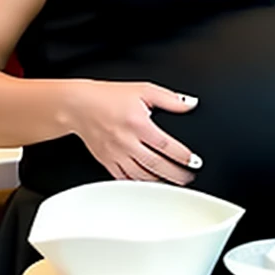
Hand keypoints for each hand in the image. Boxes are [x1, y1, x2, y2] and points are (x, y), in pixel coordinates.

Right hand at [67, 80, 200, 184]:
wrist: (79, 106)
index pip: (165, 145)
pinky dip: (138, 184)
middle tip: (190, 177)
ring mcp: (116, 154)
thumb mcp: (143, 89)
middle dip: (176, 174)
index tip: (194, 162)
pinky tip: (149, 185)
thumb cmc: (109, 97)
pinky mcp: (107, 162)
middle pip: (156, 165)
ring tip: (174, 183)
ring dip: (160, 182)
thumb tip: (190, 104)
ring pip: (141, 175)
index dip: (182, 156)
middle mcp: (127, 142)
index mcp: (138, 124)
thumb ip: (169, 99)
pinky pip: (124, 178)